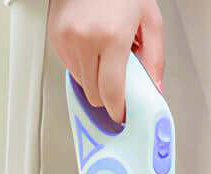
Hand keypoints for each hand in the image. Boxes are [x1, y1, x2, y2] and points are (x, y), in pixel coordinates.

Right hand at [49, 0, 164, 124]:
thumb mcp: (151, 20)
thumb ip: (156, 58)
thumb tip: (156, 87)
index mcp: (111, 38)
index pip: (112, 93)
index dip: (118, 110)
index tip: (123, 116)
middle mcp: (85, 39)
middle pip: (94, 93)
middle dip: (108, 97)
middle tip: (120, 87)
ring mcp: (66, 37)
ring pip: (81, 82)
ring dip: (95, 80)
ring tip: (107, 59)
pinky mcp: (54, 34)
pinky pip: (69, 65)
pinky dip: (82, 65)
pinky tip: (93, 50)